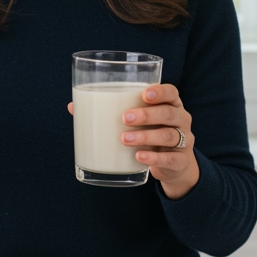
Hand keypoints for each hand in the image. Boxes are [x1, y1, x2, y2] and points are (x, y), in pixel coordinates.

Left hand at [67, 83, 199, 198]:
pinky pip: (170, 158)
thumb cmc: (151, 134)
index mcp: (171, 105)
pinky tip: (139, 157)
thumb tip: (73, 106)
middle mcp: (181, 119)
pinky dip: (154, 158)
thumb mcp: (138, 122)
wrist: (174, 165)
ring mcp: (183, 141)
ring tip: (124, 139)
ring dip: (146, 136)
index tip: (143, 94)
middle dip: (147, 115)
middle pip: (169, 113)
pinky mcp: (180, 161)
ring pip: (169, 135)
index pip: (171, 92)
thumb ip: (112, 112)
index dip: (160, 91)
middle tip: (124, 118)